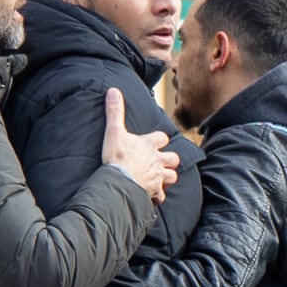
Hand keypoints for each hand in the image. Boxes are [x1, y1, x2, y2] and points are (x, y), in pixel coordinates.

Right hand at [98, 87, 177, 202]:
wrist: (119, 182)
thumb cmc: (117, 157)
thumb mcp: (113, 131)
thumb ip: (114, 111)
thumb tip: (113, 90)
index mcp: (149, 145)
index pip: (162, 138)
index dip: (160, 139)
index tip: (155, 141)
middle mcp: (157, 161)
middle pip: (174, 159)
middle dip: (169, 160)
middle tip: (161, 161)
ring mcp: (157, 177)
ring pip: (172, 177)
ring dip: (167, 177)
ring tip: (159, 178)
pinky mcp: (154, 192)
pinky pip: (161, 196)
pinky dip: (158, 196)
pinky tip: (153, 196)